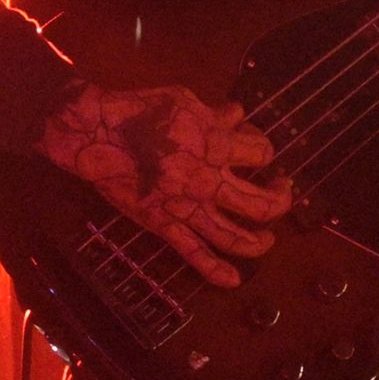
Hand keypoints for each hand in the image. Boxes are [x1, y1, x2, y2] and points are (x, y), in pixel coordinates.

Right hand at [37, 81, 291, 287]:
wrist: (97, 135)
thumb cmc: (142, 111)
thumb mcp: (186, 99)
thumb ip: (215, 112)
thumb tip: (236, 115)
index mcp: (218, 145)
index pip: (262, 152)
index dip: (265, 149)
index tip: (258, 149)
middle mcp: (211, 182)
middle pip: (263, 204)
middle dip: (280, 199)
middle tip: (281, 191)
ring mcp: (189, 209)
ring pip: (236, 237)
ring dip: (259, 242)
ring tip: (269, 238)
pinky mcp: (165, 226)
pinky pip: (195, 255)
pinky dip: (216, 271)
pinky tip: (234, 280)